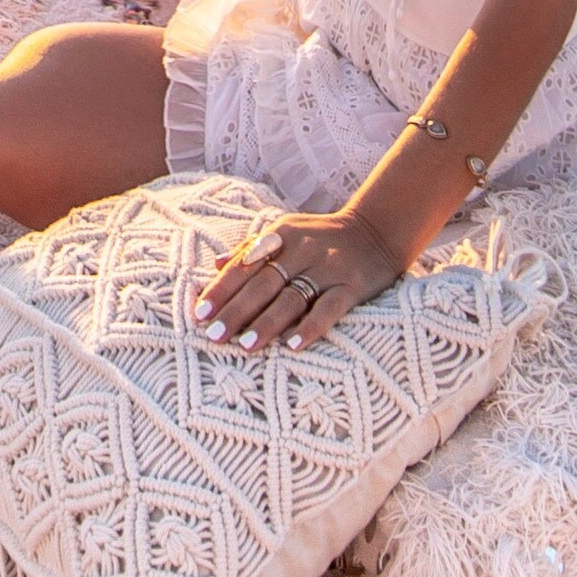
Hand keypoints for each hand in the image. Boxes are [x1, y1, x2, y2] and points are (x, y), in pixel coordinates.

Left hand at [194, 206, 402, 353]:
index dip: (221, 289)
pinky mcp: (351, 287)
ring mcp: (327, 268)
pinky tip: (293, 346)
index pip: (244, 265)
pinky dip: (311, 326)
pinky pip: (329, 308)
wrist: (377, 231)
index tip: (199, 313)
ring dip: (267, 323)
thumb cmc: (321, 238)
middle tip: (214, 336)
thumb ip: (252, 249)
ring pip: (292, 298)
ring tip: (245, 346)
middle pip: (263, 284)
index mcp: (280, 235)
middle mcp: (302, 250)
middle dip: (236, 310)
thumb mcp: (286, 232)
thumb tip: (215, 264)